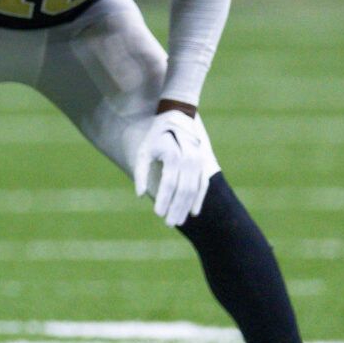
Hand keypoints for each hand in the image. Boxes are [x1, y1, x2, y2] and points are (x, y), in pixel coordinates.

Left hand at [134, 108, 211, 227]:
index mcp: (174, 156)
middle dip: (176, 208)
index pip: (169, 183)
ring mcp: (200, 162)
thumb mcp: (143, 151)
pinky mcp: (204, 164)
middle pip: (184, 190)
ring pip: (194, 190)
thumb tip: (139, 194)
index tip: (157, 214)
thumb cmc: (155, 137)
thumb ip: (140, 173)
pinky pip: (203, 185)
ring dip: (186, 207)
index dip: (164, 200)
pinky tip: (193, 212)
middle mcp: (190, 159)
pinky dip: (198, 199)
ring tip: (179, 221)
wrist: (177, 119)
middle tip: (169, 224)